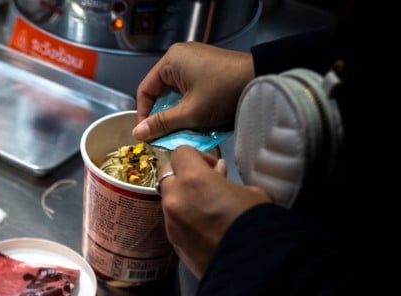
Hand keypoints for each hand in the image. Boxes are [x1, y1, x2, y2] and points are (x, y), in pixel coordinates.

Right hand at [132, 42, 254, 141]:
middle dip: (162, 114)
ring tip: (180, 129)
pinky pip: (189, 89)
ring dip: (176, 112)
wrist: (263, 79)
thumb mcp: (190, 112)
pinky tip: (194, 119)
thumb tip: (138, 133)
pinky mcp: (207, 68)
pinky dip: (189, 105)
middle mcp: (180, 56)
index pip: (146, 90)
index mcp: (171, 60)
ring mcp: (195, 60)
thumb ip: (162, 123)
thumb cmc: (223, 93)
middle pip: (160, 91)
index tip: (148, 134)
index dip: (144, 114)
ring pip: (175, 92)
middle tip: (164, 134)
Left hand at [157, 146, 269, 277]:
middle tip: (206, 184)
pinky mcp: (172, 243)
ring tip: (207, 208)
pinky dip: (183, 217)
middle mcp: (175, 199)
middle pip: (167, 174)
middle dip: (184, 175)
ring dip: (182, 197)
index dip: (196, 156)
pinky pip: (173, 221)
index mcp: (193, 179)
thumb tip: (217, 173)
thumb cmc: (256, 223)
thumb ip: (226, 179)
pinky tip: (205, 226)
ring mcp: (170, 222)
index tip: (213, 168)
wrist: (251, 266)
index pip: (181, 153)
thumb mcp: (250, 192)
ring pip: (168, 199)